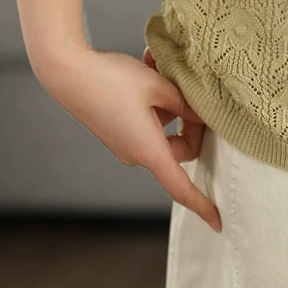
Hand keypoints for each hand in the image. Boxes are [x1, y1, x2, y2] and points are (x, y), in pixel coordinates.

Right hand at [35, 44, 221, 231]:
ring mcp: (125, 141)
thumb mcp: (159, 86)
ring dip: (169, 99)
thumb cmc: (113, 81)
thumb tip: (203, 115)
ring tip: (161, 66)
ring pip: (165, 127)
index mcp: (148, 150)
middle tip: (189, 86)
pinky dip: (153, 96)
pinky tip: (149, 64)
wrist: (68, 72)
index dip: (201, 204)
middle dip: (190, 119)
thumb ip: (186, 104)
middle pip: (180, 147)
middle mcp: (136, 152)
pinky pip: (148, 117)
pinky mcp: (118, 128)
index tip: (219, 222)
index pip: (180, 186)